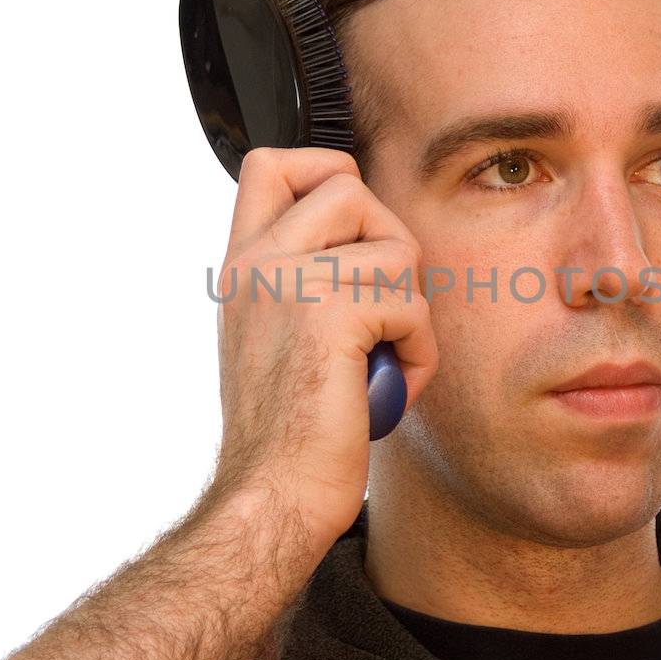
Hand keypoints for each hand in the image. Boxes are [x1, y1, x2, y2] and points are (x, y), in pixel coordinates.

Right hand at [209, 147, 438, 547]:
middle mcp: (257, 262)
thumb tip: (364, 238)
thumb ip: (303, 279)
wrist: (274, 496)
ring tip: (382, 361)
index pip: (272, 163)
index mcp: (242, 265)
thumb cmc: (289, 435)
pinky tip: (389, 386)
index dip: (324, 174)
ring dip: (409, 312)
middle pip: (348, 184)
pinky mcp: (330, 313)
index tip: (349, 236)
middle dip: (387, 244)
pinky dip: (418, 352)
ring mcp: (288, 281)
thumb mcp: (276, 336)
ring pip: (396, 248)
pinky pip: (411, 304)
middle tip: (377, 311)